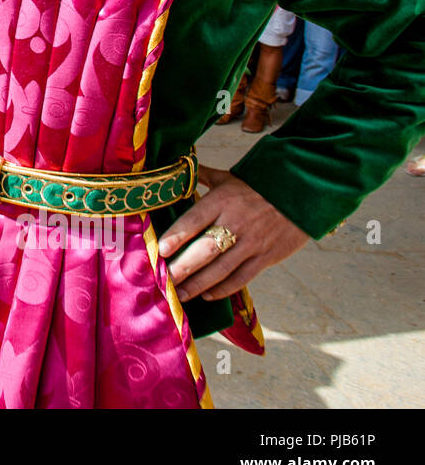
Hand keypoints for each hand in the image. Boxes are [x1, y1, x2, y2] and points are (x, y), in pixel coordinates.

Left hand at [158, 165, 309, 302]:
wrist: (304, 194)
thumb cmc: (259, 185)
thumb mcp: (230, 177)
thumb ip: (204, 177)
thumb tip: (178, 169)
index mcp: (223, 200)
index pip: (194, 220)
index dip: (176, 236)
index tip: (160, 250)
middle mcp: (236, 222)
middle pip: (205, 249)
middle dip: (183, 267)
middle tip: (165, 280)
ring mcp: (252, 242)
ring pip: (222, 269)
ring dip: (199, 284)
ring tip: (179, 294)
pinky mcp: (267, 257)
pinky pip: (242, 277)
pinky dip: (224, 288)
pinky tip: (207, 295)